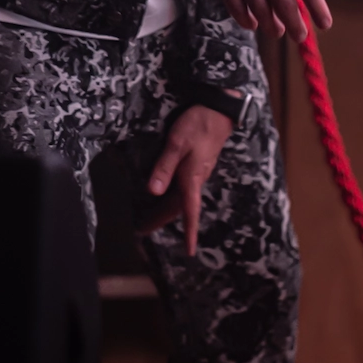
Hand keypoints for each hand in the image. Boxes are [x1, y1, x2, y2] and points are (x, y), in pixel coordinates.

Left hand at [136, 104, 234, 255]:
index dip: (189, 232)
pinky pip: (184, 187)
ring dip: (166, 208)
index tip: (189, 252)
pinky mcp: (197, 163)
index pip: (190, 212)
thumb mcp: (177, 143)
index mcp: (192, 178)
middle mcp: (196, 179)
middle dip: (162, 219)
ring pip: (181, 197)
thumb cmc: (198, 125)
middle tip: (143, 230)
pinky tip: (164, 192)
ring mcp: (198, 171)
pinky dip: (172, 196)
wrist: (220, 110)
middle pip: (180, 207)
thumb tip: (152, 192)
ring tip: (150, 216)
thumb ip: (164, 167)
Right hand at [185, 0, 331, 41]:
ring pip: (261, 11)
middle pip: (285, 4)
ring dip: (272, 26)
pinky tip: (253, 24)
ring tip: (277, 31)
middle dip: (296, 25)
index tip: (325, 23)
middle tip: (300, 36)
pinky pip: (237, 9)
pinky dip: (247, 20)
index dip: (318, 7)